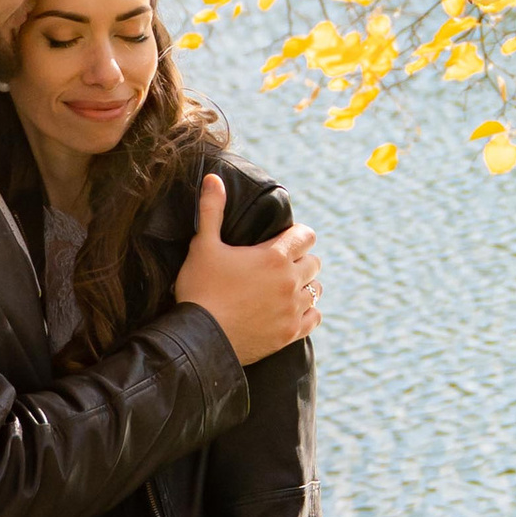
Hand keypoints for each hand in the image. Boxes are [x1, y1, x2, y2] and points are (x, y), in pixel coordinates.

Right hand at [175, 170, 321, 367]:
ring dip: (304, 285)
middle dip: (300, 259)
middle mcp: (290, 281)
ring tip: (286, 287)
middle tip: (281, 264)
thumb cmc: (200, 289)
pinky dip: (308, 312)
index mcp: (274, 257)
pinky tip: (292, 311)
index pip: (306, 235)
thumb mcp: (203, 245)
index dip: (297, 235)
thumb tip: (212, 178)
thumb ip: (211, 210)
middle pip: (314, 262)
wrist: (199, 338)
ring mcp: (293, 309)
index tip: (285, 239)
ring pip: (316, 290)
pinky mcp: (290, 333)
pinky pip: (315, 317)